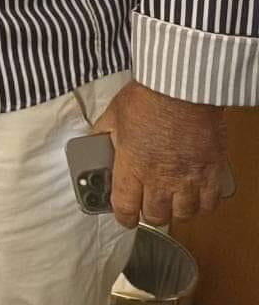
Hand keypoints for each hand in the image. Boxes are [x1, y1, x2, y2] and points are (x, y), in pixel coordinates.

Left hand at [93, 80, 229, 228]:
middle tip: (148, 203)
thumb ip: (103, 136)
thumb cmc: (147, 97)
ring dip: (176, 210)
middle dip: (149, 213)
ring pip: (184, 214)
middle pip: (156, 216)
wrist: (182, 86)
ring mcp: (189, 177)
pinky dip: (203, 204)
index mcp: (132, 167)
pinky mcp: (212, 170)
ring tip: (172, 200)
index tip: (125, 216)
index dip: (124, 217)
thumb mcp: (114, 115)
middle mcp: (161, 178)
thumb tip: (93, 145)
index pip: (125, 208)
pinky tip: (196, 196)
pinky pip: (210, 203)